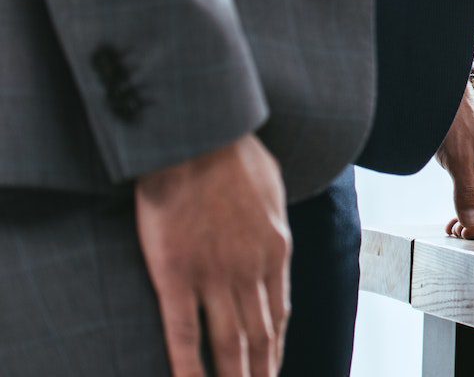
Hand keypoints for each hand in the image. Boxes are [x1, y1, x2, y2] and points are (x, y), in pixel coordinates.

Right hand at [134, 133, 290, 376]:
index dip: (275, 346)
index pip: (278, 312)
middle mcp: (251, 270)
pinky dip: (188, 366)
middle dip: (259, 372)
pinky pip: (182, 332)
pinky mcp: (176, 275)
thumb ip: (272, 220)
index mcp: (276, 249)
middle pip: (258, 336)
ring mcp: (214, 276)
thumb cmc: (234, 154)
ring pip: (227, 342)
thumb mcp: (272, 187)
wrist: (201, 138)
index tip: (273, 367)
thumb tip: (274, 235)